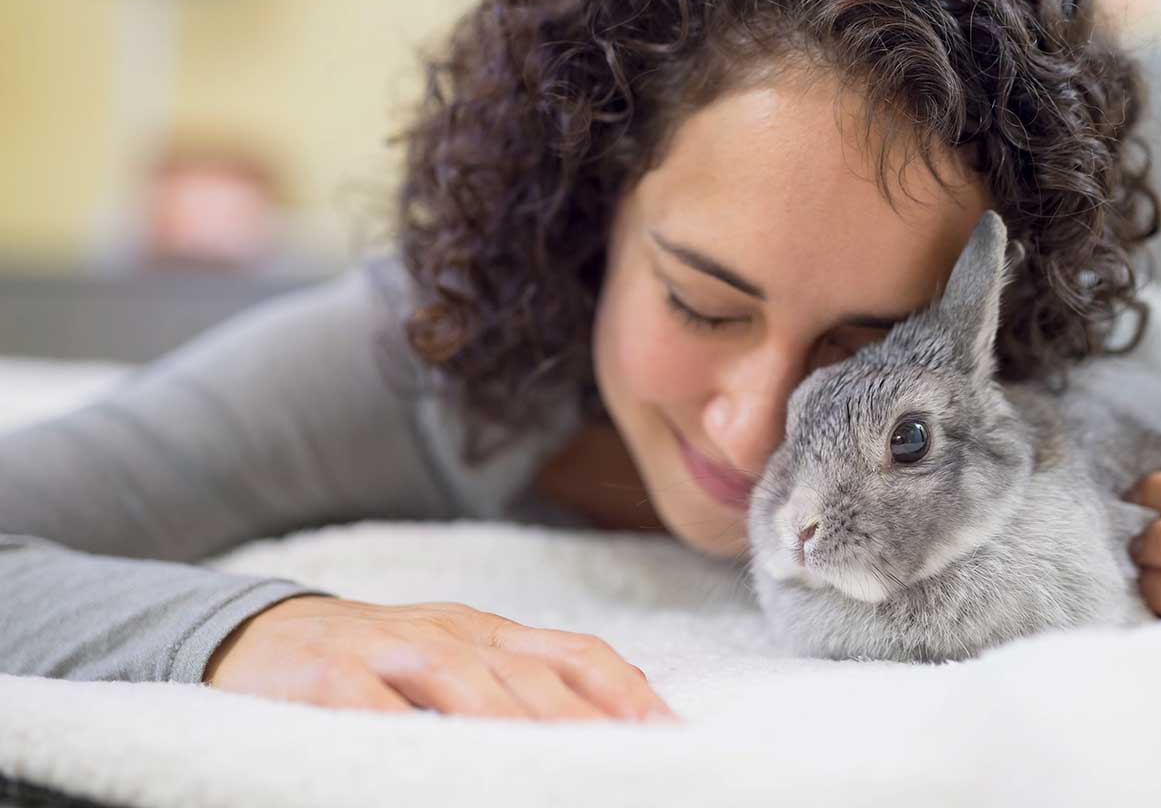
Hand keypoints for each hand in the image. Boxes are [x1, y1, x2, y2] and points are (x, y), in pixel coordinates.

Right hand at [202, 595, 679, 722]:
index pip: (574, 654)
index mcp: (486, 631)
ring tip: (555, 767)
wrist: (253, 635)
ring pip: (462, 679)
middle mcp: (448, 632)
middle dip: (583, 720)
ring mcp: (386, 647)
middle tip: (627, 762)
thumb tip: (608, 720)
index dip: (625, 692)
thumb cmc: (373, 664)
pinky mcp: (327, 674)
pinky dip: (404, 728)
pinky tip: (435, 762)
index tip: (669, 734)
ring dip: (511, 724)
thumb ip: (519, 686)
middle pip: (529, 672)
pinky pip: (370, 704)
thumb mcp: (453, 664)